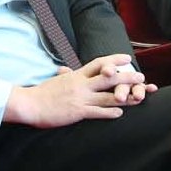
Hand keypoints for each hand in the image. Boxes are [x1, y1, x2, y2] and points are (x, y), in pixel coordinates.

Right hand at [4, 54, 148, 127]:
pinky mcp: (77, 111)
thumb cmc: (42, 93)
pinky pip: (97, 111)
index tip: (127, 58)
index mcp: (76, 75)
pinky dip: (109, 112)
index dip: (114, 60)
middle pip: (108, 77)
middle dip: (126, 77)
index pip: (98, 63)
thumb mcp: (56, 80)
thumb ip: (64, 75)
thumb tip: (64, 70)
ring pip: (107, 96)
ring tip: (138, 96)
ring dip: (125, 96)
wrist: (30, 104)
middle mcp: (81, 84)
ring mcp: (80, 98)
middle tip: (140, 76)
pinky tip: (119, 113)